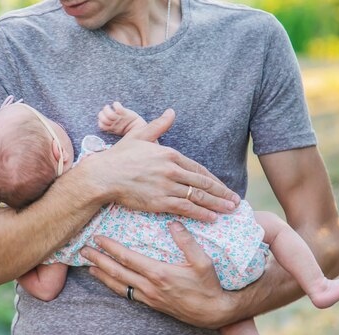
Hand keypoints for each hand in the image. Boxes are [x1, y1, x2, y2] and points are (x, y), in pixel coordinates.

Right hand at [81, 109, 239, 221]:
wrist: (103, 175)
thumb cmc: (119, 156)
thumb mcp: (140, 135)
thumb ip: (158, 126)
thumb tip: (171, 112)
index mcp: (170, 154)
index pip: (199, 169)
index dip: (214, 180)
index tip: (224, 187)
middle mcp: (172, 170)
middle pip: (203, 183)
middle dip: (222, 194)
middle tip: (235, 202)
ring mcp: (167, 186)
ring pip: (197, 197)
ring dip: (216, 205)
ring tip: (229, 210)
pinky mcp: (159, 201)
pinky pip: (185, 208)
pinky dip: (200, 213)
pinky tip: (211, 217)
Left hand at [81, 222, 237, 328]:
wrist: (214, 313)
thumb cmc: (209, 285)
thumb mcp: (203, 261)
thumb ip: (187, 241)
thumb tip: (173, 223)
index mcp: (159, 273)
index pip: (128, 258)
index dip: (111, 248)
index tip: (98, 238)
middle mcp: (150, 287)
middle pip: (117, 272)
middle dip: (98, 260)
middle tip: (83, 251)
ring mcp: (149, 298)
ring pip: (119, 286)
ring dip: (102, 275)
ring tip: (89, 267)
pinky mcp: (152, 305)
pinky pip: (127, 295)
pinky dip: (114, 287)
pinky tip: (109, 282)